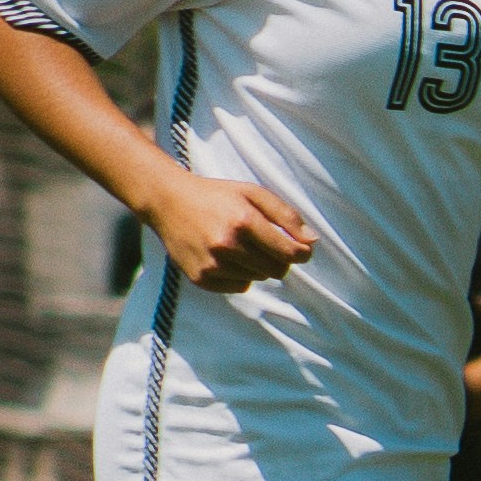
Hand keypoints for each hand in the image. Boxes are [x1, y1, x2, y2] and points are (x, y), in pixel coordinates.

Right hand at [135, 169, 318, 292]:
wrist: (168, 201)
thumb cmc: (216, 196)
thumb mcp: (253, 193)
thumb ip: (286, 215)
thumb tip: (312, 241)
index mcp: (244, 221)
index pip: (289, 252)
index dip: (302, 254)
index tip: (304, 251)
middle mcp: (227, 245)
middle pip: (276, 269)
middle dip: (280, 259)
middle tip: (269, 245)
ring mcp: (212, 264)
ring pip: (259, 278)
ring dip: (258, 266)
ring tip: (241, 245)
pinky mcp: (201, 278)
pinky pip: (239, 287)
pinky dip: (240, 276)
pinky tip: (226, 257)